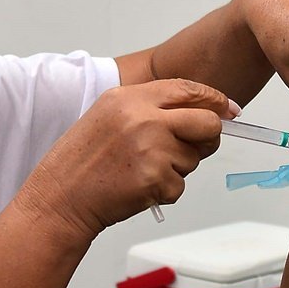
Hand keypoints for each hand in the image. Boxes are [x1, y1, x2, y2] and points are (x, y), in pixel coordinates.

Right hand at [20, 78, 231, 240]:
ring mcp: (151, 149)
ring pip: (193, 158)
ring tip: (141, 171)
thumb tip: (198, 113)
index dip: (214, 100)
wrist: (60, 198)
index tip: (228, 109)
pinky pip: (180, 186)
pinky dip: (164, 192)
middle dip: (209, 137)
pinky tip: (138, 188)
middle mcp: (143, 118)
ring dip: (176, 169)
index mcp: (129, 97)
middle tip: (195, 147)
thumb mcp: (109, 116)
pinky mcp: (156, 179)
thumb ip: (150, 109)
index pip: (187, 89)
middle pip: (207, 122)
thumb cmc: (81, 162)